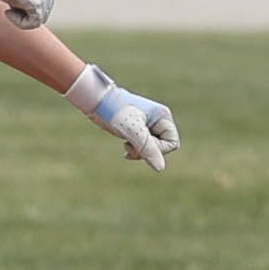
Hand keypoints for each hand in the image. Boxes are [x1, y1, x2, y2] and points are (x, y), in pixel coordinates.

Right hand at [0, 0, 56, 29]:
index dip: (27, 1)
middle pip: (44, 7)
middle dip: (26, 9)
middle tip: (9, 2)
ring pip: (40, 17)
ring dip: (22, 16)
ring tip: (8, 8)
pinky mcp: (38, 3)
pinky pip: (34, 22)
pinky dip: (19, 22)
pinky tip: (7, 12)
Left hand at [65, 63, 180, 170]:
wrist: (96, 101)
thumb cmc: (115, 111)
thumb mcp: (132, 131)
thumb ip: (147, 148)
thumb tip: (160, 168)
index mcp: (162, 116)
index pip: (172, 143)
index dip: (158, 149)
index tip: (140, 144)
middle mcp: (158, 120)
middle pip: (162, 147)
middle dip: (146, 151)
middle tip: (130, 147)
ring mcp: (148, 125)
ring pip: (152, 148)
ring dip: (139, 151)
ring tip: (126, 146)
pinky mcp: (137, 129)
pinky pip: (143, 146)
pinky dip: (135, 150)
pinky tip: (125, 148)